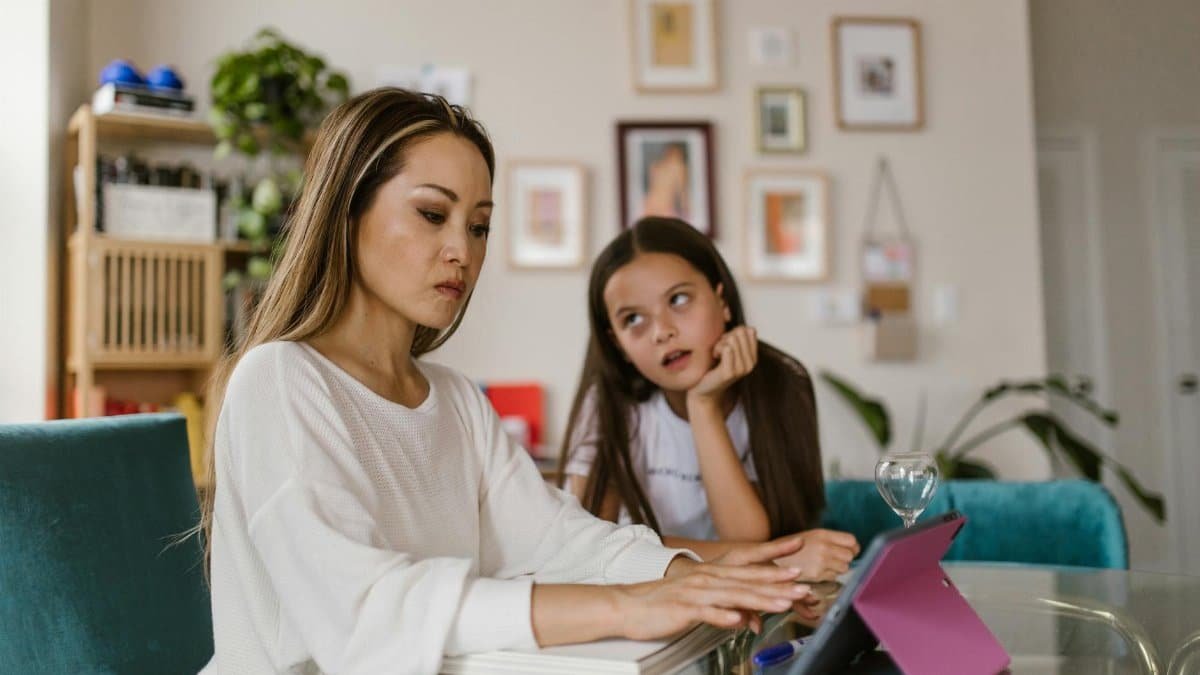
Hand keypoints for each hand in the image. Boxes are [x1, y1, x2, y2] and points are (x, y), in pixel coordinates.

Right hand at [615, 561, 811, 639]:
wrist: (629, 604)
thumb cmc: (664, 604)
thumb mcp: (700, 603)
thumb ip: (725, 608)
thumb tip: (747, 617)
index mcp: (713, 576)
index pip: (750, 573)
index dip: (775, 573)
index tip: (798, 574)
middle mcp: (708, 580)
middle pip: (748, 583)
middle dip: (778, 586)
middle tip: (802, 588)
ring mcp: (696, 593)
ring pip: (734, 595)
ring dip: (760, 599)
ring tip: (782, 603)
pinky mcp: (683, 607)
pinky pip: (706, 612)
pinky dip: (723, 616)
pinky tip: (738, 620)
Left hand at [687, 326, 757, 404]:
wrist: (705, 390)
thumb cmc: (715, 368)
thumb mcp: (730, 350)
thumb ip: (739, 339)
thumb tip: (749, 328)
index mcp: (753, 357)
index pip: (748, 330)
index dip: (734, 332)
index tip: (727, 344)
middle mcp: (750, 364)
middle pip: (740, 333)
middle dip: (726, 337)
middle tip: (720, 350)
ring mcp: (741, 369)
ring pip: (732, 339)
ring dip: (720, 344)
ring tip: (717, 355)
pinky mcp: (729, 372)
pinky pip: (726, 348)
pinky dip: (717, 349)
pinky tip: (715, 358)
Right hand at [771, 529, 859, 581]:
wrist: (772, 560)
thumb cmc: (791, 548)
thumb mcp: (810, 536)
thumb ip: (830, 540)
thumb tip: (853, 547)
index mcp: (822, 534)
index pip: (851, 540)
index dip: (853, 547)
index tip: (851, 550)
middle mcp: (824, 547)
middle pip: (850, 555)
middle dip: (845, 558)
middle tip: (835, 559)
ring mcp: (821, 562)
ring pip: (844, 567)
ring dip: (838, 568)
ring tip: (825, 566)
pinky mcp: (818, 575)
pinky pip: (834, 577)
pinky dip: (829, 576)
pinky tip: (818, 572)